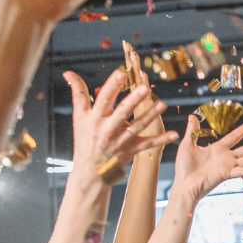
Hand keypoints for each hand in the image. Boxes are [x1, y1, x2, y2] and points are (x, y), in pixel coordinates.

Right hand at [62, 69, 178, 184]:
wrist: (90, 170)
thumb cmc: (85, 138)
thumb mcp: (79, 116)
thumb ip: (78, 93)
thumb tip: (68, 73)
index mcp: (95, 118)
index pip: (104, 99)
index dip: (112, 86)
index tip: (121, 73)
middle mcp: (108, 129)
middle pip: (122, 112)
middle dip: (133, 100)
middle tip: (145, 88)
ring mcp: (121, 140)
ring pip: (138, 126)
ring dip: (150, 116)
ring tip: (162, 104)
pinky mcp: (132, 150)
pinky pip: (148, 144)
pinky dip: (161, 140)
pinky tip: (175, 134)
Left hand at [171, 114, 242, 199]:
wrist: (183, 184)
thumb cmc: (184, 167)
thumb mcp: (188, 144)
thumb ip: (193, 131)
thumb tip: (192, 116)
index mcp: (218, 148)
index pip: (235, 136)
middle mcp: (226, 157)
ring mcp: (227, 166)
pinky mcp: (225, 174)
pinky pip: (239, 170)